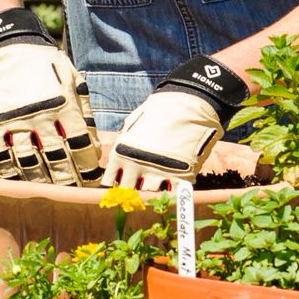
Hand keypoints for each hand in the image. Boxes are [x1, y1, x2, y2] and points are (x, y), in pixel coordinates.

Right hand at [0, 9, 101, 185]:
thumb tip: (92, 145)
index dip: (88, 166)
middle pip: (57, 159)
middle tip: (74, 194)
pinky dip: (11, 172)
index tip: (92, 178)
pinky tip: (19, 182)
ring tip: (50, 194)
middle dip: (68, 180)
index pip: (80, 145)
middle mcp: (41, 116)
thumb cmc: (47, 63)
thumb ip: (84, 112)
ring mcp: (16, 121)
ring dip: (41, 181)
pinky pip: (3, 155)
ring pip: (31, 162)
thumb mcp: (72, 80)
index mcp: (64, 104)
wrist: (8, 46)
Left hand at [102, 55, 248, 189]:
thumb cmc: (159, 111)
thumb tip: (120, 162)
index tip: (124, 181)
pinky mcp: (178, 177)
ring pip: (149, 193)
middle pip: (128, 192)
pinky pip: (172, 192)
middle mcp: (135, 167)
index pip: (110, 182)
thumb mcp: (134, 125)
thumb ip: (125, 144)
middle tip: (142, 182)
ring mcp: (157, 174)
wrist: (188, 105)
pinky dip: (172, 187)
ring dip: (153, 186)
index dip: (118, 182)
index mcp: (121, 153)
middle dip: (134, 188)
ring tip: (160, 175)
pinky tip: (174, 178)